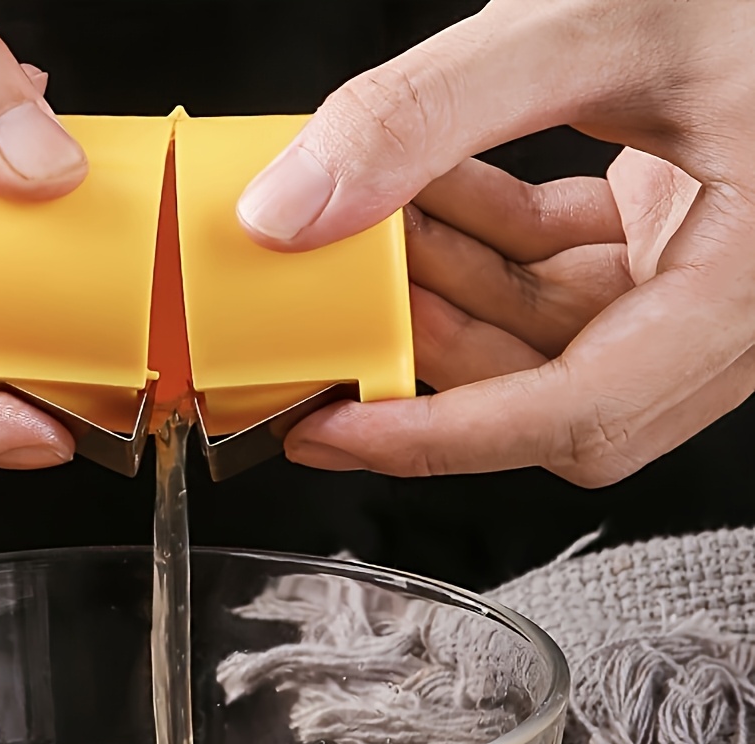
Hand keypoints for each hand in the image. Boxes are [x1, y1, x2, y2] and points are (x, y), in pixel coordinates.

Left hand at [237, 0, 754, 486]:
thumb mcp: (598, 22)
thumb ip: (435, 110)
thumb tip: (296, 208)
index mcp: (747, 286)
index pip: (579, 418)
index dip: (442, 438)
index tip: (336, 428)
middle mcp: (728, 304)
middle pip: (544, 395)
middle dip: (431, 350)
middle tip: (342, 314)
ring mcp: (692, 275)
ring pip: (537, 333)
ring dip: (441, 284)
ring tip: (367, 229)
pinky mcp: (662, 237)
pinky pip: (551, 270)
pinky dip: (480, 239)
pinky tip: (421, 194)